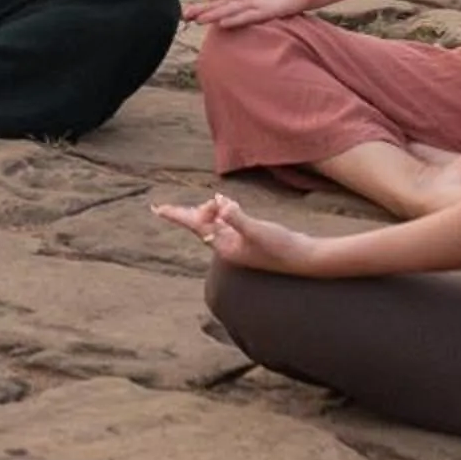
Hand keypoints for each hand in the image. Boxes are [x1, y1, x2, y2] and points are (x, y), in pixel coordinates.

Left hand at [150, 193, 320, 274]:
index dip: (177, 215)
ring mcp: (238, 241)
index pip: (196, 225)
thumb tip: (219, 206)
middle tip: (164, 208)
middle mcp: (228, 245)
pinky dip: (223, 209)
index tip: (157, 209)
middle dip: (190, 212)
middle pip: (201, 224)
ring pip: (214, 221)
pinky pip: (228, 221)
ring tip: (206, 201)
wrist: (303, 258)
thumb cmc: (280, 247)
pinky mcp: (248, 237)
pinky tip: (223, 202)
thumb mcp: (257, 231)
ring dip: (209, 209)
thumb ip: (238, 219)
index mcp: (224, 245)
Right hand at [182, 0, 318, 28]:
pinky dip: (234, 19)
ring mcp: (251, 8)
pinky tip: (223, 22)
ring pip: (228, 13)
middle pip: (217, 6)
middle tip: (185, 15)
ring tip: (198, 20)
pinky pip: (246, 17)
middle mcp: (241, 0)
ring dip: (213, 16)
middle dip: (201, 10)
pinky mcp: (264, 13)